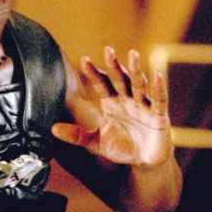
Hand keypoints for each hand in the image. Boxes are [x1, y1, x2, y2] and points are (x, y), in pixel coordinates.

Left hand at [52, 46, 172, 167]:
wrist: (145, 162)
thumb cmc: (122, 147)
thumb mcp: (97, 143)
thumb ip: (77, 135)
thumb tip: (52, 129)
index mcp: (111, 102)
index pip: (101, 83)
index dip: (93, 72)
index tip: (83, 59)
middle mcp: (127, 99)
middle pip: (120, 78)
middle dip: (114, 65)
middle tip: (108, 49)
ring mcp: (143, 105)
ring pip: (139, 84)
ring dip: (136, 69)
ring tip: (133, 54)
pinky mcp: (159, 115)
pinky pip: (159, 99)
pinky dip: (158, 88)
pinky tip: (157, 75)